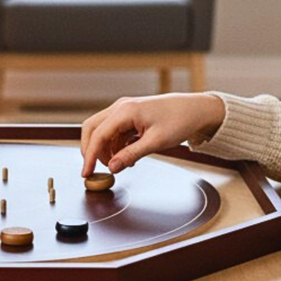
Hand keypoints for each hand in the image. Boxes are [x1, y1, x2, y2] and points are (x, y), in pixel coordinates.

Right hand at [79, 93, 225, 176]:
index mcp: (125, 111)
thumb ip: (130, 155)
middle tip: (94, 170)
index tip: (86, 173)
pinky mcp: (129, 116)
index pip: (98, 135)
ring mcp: (124, 110)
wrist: (195, 110)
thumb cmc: (179, 121)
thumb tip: (112, 167)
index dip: (90, 156)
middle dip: (91, 150)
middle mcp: (120, 107)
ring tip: (121, 164)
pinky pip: (114, 132)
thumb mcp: (155, 142)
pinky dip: (115, 146)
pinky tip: (127, 156)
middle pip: (93, 129)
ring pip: (102, 131)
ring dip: (105, 149)